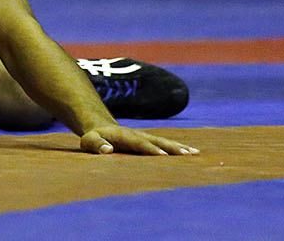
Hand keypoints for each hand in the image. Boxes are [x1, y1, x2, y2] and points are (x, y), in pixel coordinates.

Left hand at [79, 125, 199, 155]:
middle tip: (187, 154)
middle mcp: (138, 135)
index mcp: (124, 136)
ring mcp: (145, 136)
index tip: (162, 155)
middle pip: (157, 140)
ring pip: (164, 141)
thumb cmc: (94, 139)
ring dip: (179, 147)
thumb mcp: (89, 141)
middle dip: (171, 147)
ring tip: (195, 153)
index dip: (150, 149)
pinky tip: (193, 153)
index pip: (139, 143)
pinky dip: (179, 148)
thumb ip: (96, 145)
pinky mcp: (150, 141)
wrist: (100, 128)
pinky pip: (166, 144)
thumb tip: (107, 149)